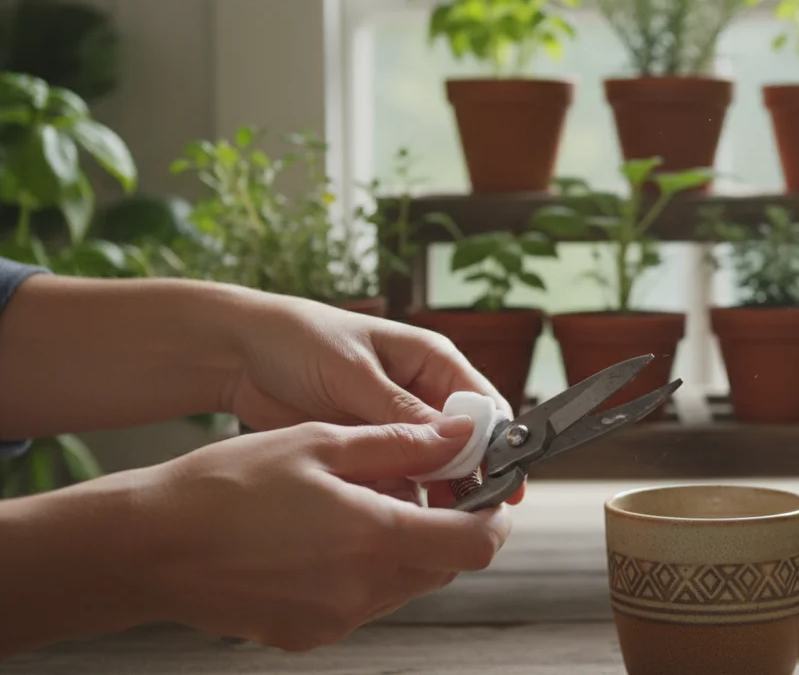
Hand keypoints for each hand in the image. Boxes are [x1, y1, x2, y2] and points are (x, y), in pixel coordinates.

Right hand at [141, 418, 511, 650]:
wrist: (147, 547)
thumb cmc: (223, 486)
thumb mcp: (318, 442)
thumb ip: (398, 444)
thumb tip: (455, 439)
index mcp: (374, 538)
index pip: (475, 545)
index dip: (495, 519)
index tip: (492, 497)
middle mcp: (362, 590)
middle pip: (444, 567)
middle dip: (448, 528)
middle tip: (421, 488)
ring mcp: (335, 620)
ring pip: (405, 585)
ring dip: (405, 547)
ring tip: (361, 505)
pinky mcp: (308, 635)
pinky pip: (363, 602)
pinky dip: (366, 570)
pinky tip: (327, 537)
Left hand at [220, 293, 522, 505]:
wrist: (239, 354)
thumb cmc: (299, 341)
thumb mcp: (354, 375)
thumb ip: (402, 411)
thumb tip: (457, 439)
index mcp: (432, 361)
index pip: (482, 406)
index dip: (495, 445)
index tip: (496, 484)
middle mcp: (422, 393)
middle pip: (464, 443)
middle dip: (467, 477)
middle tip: (465, 514)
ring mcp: (396, 423)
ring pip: (433, 466)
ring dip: (433, 491)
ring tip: (430, 521)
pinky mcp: (369, 446)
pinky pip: (399, 477)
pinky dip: (400, 496)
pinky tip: (395, 515)